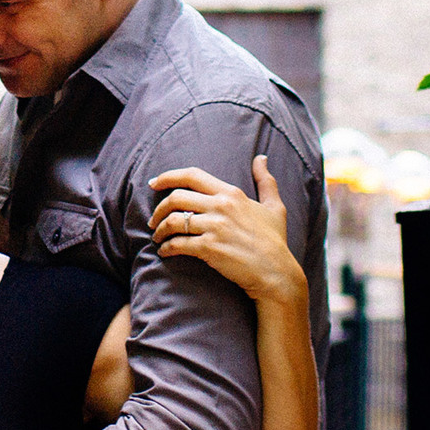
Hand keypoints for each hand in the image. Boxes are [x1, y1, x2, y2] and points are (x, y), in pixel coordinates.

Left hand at [150, 156, 304, 309]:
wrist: (276, 272)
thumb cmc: (275, 241)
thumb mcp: (274, 206)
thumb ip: (265, 180)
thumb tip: (261, 157)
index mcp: (231, 193)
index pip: (192, 176)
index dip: (168, 177)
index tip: (153, 183)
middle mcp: (221, 206)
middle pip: (176, 198)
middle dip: (159, 208)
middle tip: (154, 219)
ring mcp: (214, 227)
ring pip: (173, 221)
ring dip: (160, 229)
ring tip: (157, 237)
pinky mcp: (209, 248)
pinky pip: (177, 244)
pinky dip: (166, 248)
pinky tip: (165, 252)